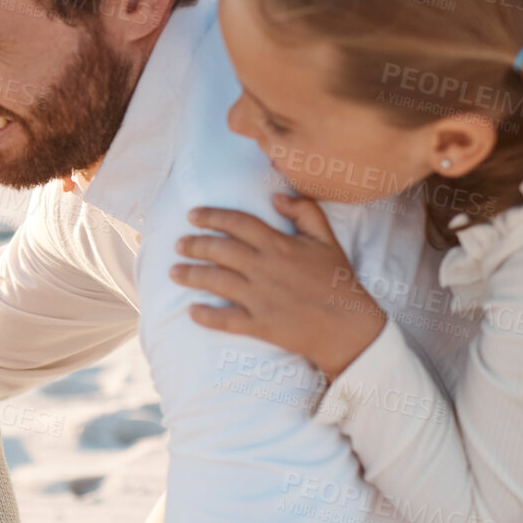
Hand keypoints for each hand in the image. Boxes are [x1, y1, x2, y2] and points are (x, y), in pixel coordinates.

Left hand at [171, 193, 386, 379]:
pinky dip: (206, 316)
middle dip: (194, 245)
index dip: (212, 217)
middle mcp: (264, 269)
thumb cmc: (338, 281)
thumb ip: (305, 212)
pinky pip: (225, 320)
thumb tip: (277, 197)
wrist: (349, 326)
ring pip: (216, 282)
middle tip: (178, 244)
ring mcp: (260, 298)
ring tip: (174, 271)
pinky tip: (192, 311)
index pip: (238, 223)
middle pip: (219, 250)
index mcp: (279, 245)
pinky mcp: (259, 325)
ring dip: (191, 275)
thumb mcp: (327, 240)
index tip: (193, 215)